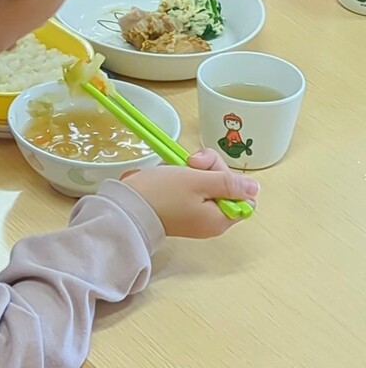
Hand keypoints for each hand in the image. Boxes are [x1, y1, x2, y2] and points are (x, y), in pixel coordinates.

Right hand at [122, 149, 259, 238]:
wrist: (127, 205)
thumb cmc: (162, 193)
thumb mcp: (198, 181)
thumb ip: (228, 183)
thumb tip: (255, 188)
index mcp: (219, 219)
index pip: (243, 197)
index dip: (231, 178)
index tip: (213, 170)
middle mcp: (210, 221)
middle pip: (225, 187)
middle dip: (210, 169)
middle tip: (192, 162)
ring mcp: (195, 215)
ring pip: (208, 184)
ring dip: (196, 170)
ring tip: (179, 166)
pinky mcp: (181, 208)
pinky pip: (193, 188)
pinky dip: (186, 177)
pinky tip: (174, 172)